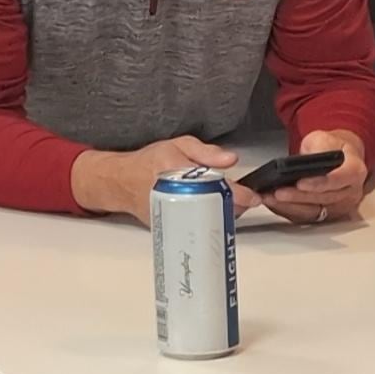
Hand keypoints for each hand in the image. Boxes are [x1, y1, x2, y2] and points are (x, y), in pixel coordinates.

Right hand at [71, 137, 246, 225]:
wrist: (121, 182)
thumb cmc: (150, 162)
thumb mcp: (178, 145)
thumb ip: (206, 152)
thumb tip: (231, 159)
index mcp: (177, 171)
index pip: (215, 186)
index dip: (239, 194)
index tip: (253, 196)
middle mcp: (174, 195)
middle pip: (216, 208)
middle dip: (235, 206)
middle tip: (239, 198)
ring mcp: (172, 214)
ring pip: (209, 221)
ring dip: (223, 214)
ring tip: (223, 203)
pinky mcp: (170, 227)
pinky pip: (197, 228)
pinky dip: (208, 221)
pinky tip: (210, 212)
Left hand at [262, 129, 370, 224]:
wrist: (338, 158)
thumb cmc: (331, 148)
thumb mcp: (324, 138)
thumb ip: (317, 147)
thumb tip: (306, 160)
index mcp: (355, 170)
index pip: (339, 180)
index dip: (319, 183)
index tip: (300, 183)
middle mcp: (352, 191)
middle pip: (325, 199)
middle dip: (299, 197)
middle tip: (278, 193)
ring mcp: (341, 206)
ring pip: (316, 211)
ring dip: (291, 207)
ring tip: (271, 199)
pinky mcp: (329, 215)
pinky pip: (308, 218)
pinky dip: (289, 211)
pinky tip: (275, 204)